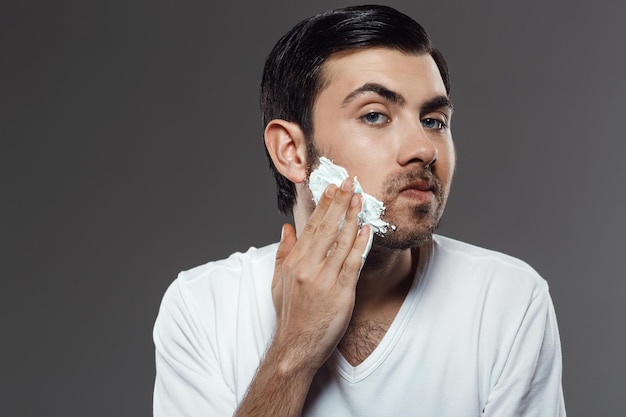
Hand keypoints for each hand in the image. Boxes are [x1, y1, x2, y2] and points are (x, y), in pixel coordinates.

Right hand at [270, 177, 371, 373]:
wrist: (295, 347)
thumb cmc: (289, 315)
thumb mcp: (278, 281)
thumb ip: (283, 252)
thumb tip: (287, 228)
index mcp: (294, 261)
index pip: (311, 226)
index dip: (324, 205)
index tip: (332, 187)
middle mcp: (307, 267)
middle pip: (327, 227)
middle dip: (340, 202)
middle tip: (350, 182)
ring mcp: (324, 279)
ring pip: (341, 241)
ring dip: (352, 217)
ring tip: (361, 198)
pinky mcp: (340, 293)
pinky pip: (353, 263)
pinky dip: (360, 244)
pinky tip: (366, 229)